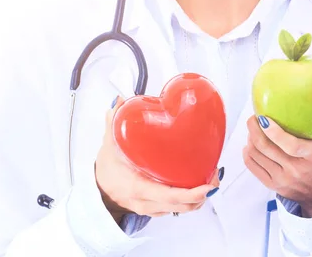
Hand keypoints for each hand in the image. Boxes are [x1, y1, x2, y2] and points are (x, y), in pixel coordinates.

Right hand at [95, 96, 221, 221]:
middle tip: (215, 175)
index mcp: (138, 188)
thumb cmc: (107, 170)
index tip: (206, 185)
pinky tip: (197, 184)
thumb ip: (114, 123)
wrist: (97, 190)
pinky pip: (176, 208)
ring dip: (199, 198)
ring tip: (212, 179)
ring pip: (181, 209)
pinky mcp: (155, 208)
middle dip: (202, 194)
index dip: (190, 193)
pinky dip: (189, 200)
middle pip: (180, 206)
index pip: (168, 196)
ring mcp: (152, 208)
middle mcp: (146, 202)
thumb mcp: (108, 145)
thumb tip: (120, 101)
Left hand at [243, 91, 311, 217]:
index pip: (291, 145)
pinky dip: (248, 154)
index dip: (274, 132)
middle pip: (267, 148)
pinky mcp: (274, 186)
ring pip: (257, 156)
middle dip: (254, 129)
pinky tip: (249, 144)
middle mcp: (296, 169)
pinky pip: (253, 167)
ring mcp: (283, 179)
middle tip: (254, 116)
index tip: (264, 118)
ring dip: (250, 139)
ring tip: (252, 128)